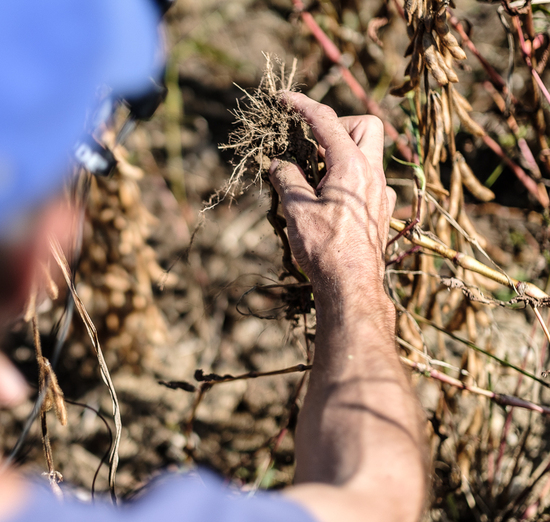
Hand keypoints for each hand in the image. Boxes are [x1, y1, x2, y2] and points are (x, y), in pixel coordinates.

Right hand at [268, 93, 395, 297]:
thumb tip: (277, 164)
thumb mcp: (296, 209)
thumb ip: (286, 178)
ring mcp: (382, 193)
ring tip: (313, 176)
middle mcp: (373, 174)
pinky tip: (331, 200)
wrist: (351, 286)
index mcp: (352, 166)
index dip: (303, 105)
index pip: (326, 121)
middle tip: (311, 145)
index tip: (284, 98)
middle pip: (365, 126)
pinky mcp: (382, 211)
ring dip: (341, 154)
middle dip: (338, 125)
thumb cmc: (324, 248)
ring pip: (369, 154)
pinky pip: (369, 181)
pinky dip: (349, 179)